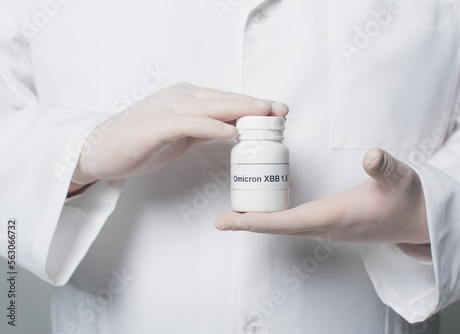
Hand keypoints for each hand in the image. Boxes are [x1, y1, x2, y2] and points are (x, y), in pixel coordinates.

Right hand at [71, 83, 287, 186]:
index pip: (227, 100)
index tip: (278, 111)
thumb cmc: (142, 142)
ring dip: (241, 110)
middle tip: (282, 110)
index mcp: (187, 99)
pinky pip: (189, 124)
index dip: (254, 105)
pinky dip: (211, 126)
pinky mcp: (156, 125)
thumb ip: (204, 130)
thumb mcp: (181, 135)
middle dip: (256, 105)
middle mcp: (180, 98)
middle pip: (225, 99)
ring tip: (266, 115)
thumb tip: (231, 131)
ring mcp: (168, 109)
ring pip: (211, 107)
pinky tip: (231, 131)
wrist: (102, 150)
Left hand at [215, 148, 429, 244]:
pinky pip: (293, 225)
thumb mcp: (401, 178)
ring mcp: (326, 229)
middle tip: (221, 221)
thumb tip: (371, 155)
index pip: (290, 221)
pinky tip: (262, 210)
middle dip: (249, 225)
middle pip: (279, 228)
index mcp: (336, 216)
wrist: (417, 221)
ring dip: (258, 223)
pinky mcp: (327, 225)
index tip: (231, 222)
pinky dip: (273, 220)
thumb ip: (385, 167)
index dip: (259, 222)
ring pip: (285, 228)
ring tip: (233, 215)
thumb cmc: (407, 200)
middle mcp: (326, 227)